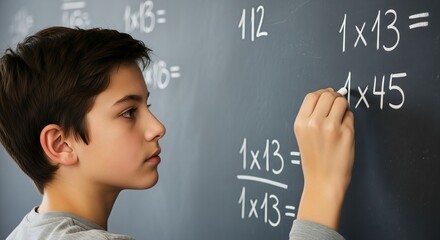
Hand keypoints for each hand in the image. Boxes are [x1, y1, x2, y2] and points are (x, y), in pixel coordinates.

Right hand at [294, 88, 354, 229]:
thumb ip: (312, 115)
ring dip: (343, 107)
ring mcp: (331, 127)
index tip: (328, 98)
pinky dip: (349, 121)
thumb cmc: (315, 160)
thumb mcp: (303, 135)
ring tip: (340, 120)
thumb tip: (330, 93)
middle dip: (334, 99)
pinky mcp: (346, 133)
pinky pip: (350, 116)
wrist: (323, 181)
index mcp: (301, 123)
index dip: (322, 94)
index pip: (312, 96)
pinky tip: (344, 133)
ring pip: (341, 101)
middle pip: (327, 95)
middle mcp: (314, 123)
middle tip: (337, 109)